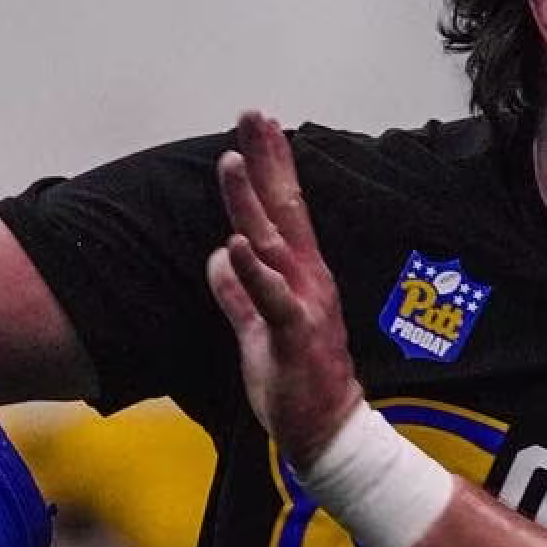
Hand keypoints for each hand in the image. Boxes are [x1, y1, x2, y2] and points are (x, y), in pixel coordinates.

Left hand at [206, 111, 364, 464]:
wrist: (327, 430)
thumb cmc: (297, 382)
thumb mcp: (258, 329)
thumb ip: (238, 293)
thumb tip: (219, 256)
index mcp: (300, 275)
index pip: (282, 210)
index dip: (270, 166)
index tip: (258, 125)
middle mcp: (308, 279)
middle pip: (284, 209)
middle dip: (267, 161)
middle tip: (254, 115)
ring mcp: (305, 304)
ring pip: (273, 245)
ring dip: (251, 202)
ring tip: (232, 162)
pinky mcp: (296, 334)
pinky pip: (272, 298)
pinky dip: (253, 270)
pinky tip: (234, 242)